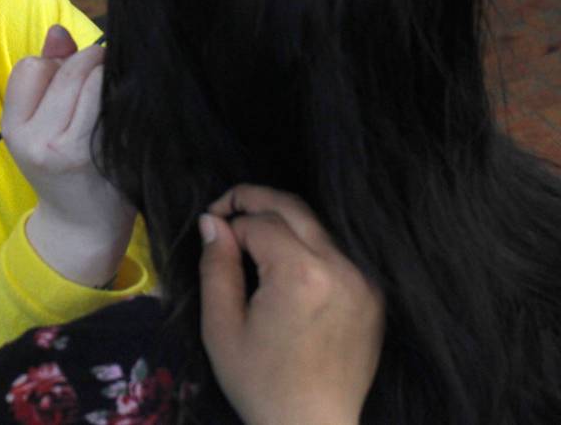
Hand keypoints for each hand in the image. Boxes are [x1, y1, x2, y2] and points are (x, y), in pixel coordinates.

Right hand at [2, 25, 134, 286]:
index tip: (71, 79)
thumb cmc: (64, 168)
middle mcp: (36, 140)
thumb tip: (58, 31)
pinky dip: (124, 96)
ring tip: (116, 92)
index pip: (32, 67)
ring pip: (93, 80)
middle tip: (105, 75)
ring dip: (108, 75)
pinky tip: (128, 109)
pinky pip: (114, 103)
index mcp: (13, 129)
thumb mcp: (39, 125)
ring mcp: (70, 149)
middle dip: (90, 62)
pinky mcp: (102, 154)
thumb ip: (48, 74)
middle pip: (67, 69)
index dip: (55, 64)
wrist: (83, 227)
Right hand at [198, 185, 384, 424]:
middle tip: (226, 208)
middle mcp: (339, 267)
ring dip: (282, 221)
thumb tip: (212, 222)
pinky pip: (337, 252)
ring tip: (251, 235)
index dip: (228, 220)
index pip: (259, 222)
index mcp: (300, 274)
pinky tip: (285, 263)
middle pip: (294, 207)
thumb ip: (217, 266)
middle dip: (255, 199)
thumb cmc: (259, 383)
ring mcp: (362, 280)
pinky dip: (308, 245)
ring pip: (317, 227)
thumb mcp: (221, 327)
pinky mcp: (372, 295)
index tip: (209, 232)